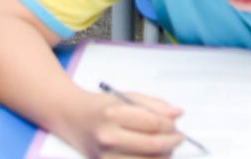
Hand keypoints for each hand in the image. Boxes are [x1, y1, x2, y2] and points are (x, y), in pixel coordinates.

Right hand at [65, 91, 185, 158]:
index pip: (152, 122)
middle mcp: (108, 136)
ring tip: (166, 148)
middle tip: (178, 138)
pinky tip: (152, 156)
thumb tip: (177, 114)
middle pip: (152, 145)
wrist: (72, 119)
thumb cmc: (101, 107)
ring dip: (164, 156)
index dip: (170, 126)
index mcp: (113, 113)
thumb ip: (154, 105)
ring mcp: (106, 156)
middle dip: (171, 142)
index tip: (175, 126)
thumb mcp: (126, 97)